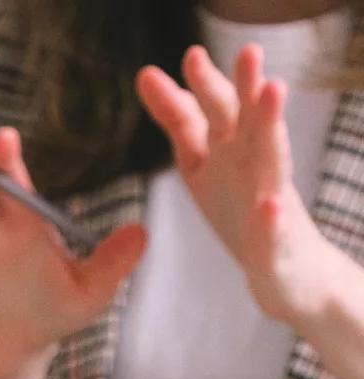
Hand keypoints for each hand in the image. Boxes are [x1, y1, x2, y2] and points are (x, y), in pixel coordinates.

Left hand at [137, 44, 336, 325]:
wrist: (286, 271)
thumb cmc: (242, 209)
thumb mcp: (203, 162)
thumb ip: (181, 122)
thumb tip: (148, 77)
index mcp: (228, 151)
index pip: (208, 115)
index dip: (195, 89)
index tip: (180, 60)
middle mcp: (251, 166)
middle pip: (246, 124)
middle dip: (245, 88)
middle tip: (248, 51)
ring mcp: (268, 202)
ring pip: (272, 160)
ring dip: (272, 128)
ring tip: (273, 93)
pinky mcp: (276, 245)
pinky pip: (272, 233)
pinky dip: (270, 220)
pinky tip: (269, 207)